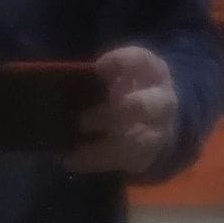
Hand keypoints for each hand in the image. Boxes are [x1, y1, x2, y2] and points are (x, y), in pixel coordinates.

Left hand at [66, 45, 178, 176]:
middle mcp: (161, 100)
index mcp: (153, 71)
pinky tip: (71, 161)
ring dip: (102, 147)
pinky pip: (126, 162)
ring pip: (135, 141)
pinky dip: (97, 162)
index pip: (141, 61)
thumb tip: (62, 82)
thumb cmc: (130, 88)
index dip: (120, 62)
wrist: (161, 118)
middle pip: (140, 106)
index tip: (98, 68)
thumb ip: (101, 77)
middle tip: (81, 121)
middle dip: (109, 114)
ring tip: (72, 152)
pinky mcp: (150, 154)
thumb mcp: (122, 74)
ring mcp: (159, 130)